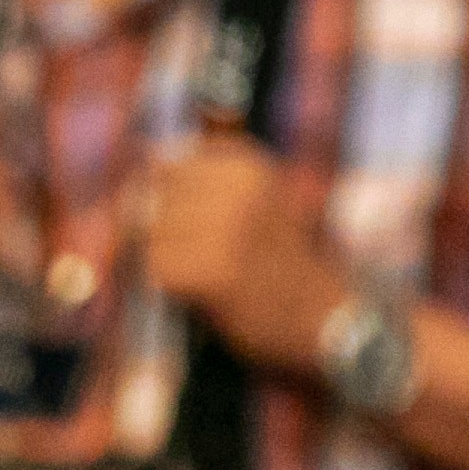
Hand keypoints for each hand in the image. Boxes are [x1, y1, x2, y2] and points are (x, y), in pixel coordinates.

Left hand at [135, 126, 350, 369]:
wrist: (320, 315)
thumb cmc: (278, 257)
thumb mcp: (257, 196)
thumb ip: (210, 170)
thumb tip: (148, 154)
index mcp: (249, 164)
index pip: (169, 163)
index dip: (170, 197)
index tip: (199, 222)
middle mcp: (239, 189)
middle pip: (157, 197)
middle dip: (164, 228)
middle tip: (205, 254)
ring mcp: (227, 229)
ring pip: (153, 233)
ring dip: (168, 257)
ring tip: (207, 271)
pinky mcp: (214, 271)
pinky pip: (158, 267)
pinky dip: (170, 284)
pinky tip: (203, 290)